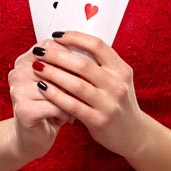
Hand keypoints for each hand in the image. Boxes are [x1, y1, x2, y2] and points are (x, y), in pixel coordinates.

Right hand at [9, 42, 73, 160]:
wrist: (34, 137)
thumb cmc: (50, 106)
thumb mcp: (57, 82)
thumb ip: (66, 65)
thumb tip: (91, 56)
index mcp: (24, 60)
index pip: (52, 46)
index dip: (72, 56)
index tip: (84, 68)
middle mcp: (17, 72)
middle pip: (56, 66)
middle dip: (75, 79)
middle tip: (84, 91)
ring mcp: (18, 90)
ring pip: (58, 87)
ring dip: (72, 99)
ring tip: (74, 106)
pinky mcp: (24, 109)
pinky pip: (56, 105)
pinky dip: (67, 113)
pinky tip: (67, 118)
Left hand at [31, 31, 151, 157]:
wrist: (133, 134)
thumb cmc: (117, 102)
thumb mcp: (117, 79)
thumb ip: (99, 64)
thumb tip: (68, 44)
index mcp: (121, 69)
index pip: (97, 46)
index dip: (75, 38)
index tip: (57, 36)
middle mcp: (117, 84)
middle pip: (83, 64)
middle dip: (57, 55)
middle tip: (40, 51)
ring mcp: (109, 104)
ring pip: (76, 84)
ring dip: (53, 74)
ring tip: (37, 67)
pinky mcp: (99, 120)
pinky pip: (72, 105)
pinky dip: (55, 95)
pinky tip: (43, 88)